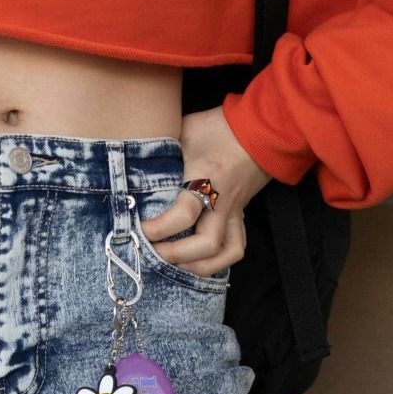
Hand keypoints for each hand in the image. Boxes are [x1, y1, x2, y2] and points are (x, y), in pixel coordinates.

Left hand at [140, 105, 272, 276]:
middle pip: (207, 244)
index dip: (158, 229)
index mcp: (207, 178)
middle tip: (151, 251)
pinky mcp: (240, 217)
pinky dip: (218, 260)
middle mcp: (222, 201)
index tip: (138, 229)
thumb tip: (132, 164)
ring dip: (201, 265)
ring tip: (175, 264)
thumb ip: (161, 152)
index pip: (183, 215)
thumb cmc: (217, 128)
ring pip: (227, 253)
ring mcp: (235, 212)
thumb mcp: (182, 132)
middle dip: (175, 254)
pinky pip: (236, 246)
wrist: (260, 128)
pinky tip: (196, 260)